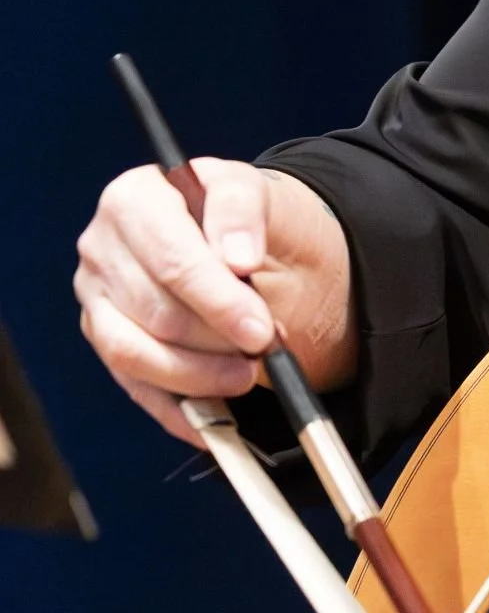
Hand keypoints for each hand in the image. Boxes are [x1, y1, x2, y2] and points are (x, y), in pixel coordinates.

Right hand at [75, 159, 356, 441]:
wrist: (249, 246)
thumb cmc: (249, 221)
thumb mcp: (259, 195)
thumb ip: (243, 211)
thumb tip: (237, 258)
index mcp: (134, 198)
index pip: (171, 260)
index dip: (218, 301)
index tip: (261, 329)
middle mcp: (102, 246)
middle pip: (156, 312)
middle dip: (218, 340)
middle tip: (267, 349)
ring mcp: (97, 298)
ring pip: (135, 354)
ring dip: (199, 376)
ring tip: (248, 374)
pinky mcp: (106, 339)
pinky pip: (135, 387)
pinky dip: (180, 410)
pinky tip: (219, 417)